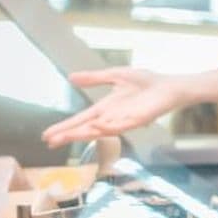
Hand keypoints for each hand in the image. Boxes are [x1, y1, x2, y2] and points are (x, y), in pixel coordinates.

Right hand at [43, 69, 190, 147]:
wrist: (170, 86)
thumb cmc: (146, 82)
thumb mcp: (114, 76)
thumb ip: (94, 78)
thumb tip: (71, 77)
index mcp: (106, 108)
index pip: (81, 119)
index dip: (65, 127)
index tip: (47, 135)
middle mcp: (113, 117)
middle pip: (87, 128)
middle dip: (69, 134)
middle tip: (50, 141)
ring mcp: (125, 120)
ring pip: (101, 130)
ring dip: (85, 133)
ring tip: (67, 136)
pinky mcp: (139, 120)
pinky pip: (121, 125)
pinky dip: (109, 126)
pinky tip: (96, 126)